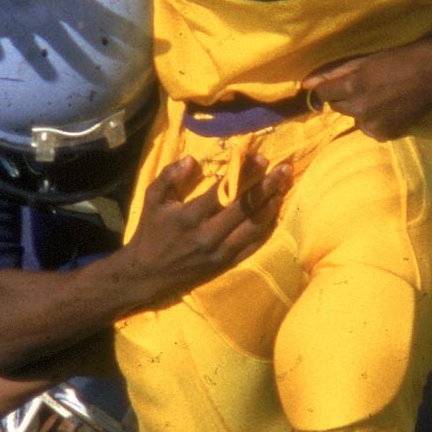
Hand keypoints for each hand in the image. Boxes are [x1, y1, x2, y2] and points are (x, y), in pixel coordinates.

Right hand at [108, 154, 288, 309]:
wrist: (147, 274)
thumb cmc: (151, 232)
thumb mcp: (151, 199)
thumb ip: (169, 177)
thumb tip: (191, 159)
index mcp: (189, 217)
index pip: (223, 190)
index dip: (244, 174)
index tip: (261, 158)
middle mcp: (207, 235)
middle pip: (244, 208)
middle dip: (267, 186)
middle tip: (284, 169)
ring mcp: (219, 252)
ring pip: (253, 227)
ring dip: (271, 206)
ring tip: (284, 187)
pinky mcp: (225, 264)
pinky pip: (252, 246)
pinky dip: (266, 229)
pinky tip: (275, 212)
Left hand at [300, 39, 431, 140]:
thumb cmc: (401, 58)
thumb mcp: (365, 61)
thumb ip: (333, 73)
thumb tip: (305, 84)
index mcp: (352, 88)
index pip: (324, 94)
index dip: (332, 86)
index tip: (345, 81)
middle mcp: (360, 110)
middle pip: (338, 107)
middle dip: (347, 96)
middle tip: (368, 85)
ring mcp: (374, 125)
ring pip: (354, 118)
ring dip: (362, 109)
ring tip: (382, 96)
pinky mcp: (387, 134)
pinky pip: (370, 129)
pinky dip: (376, 121)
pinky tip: (390, 108)